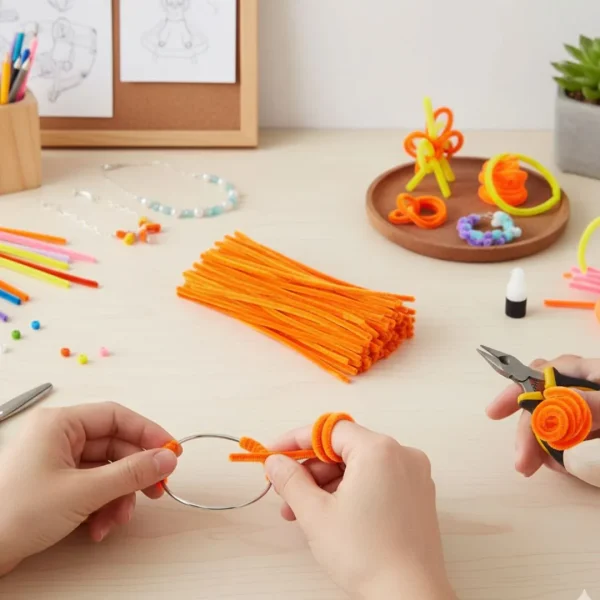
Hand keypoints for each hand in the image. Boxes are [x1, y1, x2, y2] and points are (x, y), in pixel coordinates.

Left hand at [0, 402, 178, 575]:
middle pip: (114, 446)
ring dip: (118, 497)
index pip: (117, 416)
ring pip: (106, 471)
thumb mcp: (83, 492)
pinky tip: (98, 529)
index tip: (171, 452)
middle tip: (156, 491)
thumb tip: (167, 458)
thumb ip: (131, 473)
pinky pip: (92, 487)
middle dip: (134, 474)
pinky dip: (102, 507)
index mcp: (60, 424)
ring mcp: (56, 462)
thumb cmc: (17, 513)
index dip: (148, 433)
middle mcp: (59, 437)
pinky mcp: (55, 485)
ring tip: (116, 521)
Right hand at [264, 420, 455, 599]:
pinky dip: (350, 492)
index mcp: (379, 450)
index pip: (330, 430)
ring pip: (358, 467)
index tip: (274, 452)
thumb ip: (290, 480)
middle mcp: (402, 455)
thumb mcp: (315, 514)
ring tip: (302, 513)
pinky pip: (376, 481)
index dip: (296, 440)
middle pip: (344, 449)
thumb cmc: (367, 555)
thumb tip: (275, 461)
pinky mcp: (417, 496)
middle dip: (311, 471)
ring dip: (327, 486)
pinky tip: (329, 515)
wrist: (410, 598)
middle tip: (286, 493)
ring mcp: (413, 476)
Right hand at [486, 354, 599, 477]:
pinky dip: (562, 453)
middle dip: (528, 432)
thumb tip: (557, 400)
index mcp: (589, 372)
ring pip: (552, 423)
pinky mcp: (592, 435)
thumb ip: (594, 404)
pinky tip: (564, 464)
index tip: (493, 414)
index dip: (515, 391)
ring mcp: (590, 412)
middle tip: (522, 462)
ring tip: (554, 467)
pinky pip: (568, 439)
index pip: (542, 374)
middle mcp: (585, 388)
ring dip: (544, 446)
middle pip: (541, 402)